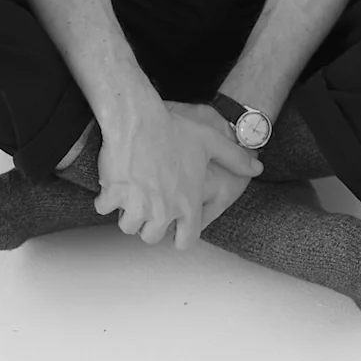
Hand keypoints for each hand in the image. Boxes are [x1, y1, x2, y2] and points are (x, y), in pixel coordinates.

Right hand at [93, 102, 254, 246]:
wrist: (138, 119)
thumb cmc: (174, 130)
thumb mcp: (211, 142)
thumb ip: (236, 159)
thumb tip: (257, 168)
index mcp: (187, 205)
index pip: (186, 241)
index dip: (179, 236)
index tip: (172, 228)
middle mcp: (162, 211)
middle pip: (151, 237)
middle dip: (148, 225)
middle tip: (148, 208)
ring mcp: (136, 205)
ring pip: (128, 226)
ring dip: (128, 215)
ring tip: (130, 197)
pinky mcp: (112, 195)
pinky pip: (103, 208)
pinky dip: (105, 200)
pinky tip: (111, 186)